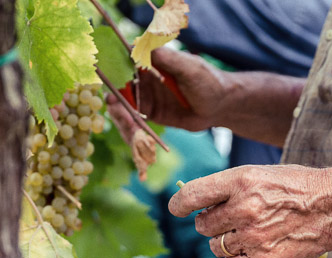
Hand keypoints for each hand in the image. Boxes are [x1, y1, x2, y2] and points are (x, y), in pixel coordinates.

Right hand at [107, 47, 228, 143]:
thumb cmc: (209, 82)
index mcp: (151, 62)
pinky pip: (134, 122)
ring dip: (121, 117)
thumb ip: (167, 59)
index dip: (113, 72)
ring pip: (123, 106)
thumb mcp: (189, 68)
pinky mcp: (150, 114)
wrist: (221, 107)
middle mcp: (144, 78)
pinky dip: (130, 130)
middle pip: (119, 87)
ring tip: (129, 128)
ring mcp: (146, 97)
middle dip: (115, 99)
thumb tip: (143, 46)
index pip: (124, 63)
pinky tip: (135, 137)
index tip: (110, 84)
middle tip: (116, 109)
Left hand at [169, 162, 331, 257]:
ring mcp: (253, 238)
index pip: (191, 196)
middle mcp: (243, 209)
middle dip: (212, 224)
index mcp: (241, 180)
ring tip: (250, 234)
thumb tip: (197, 203)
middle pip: (203, 226)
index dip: (179, 205)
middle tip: (232, 221)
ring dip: (225, 244)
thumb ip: (229, 187)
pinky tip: (253, 251)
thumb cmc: (297, 187)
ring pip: (215, 248)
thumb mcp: (261, 173)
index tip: (178, 209)